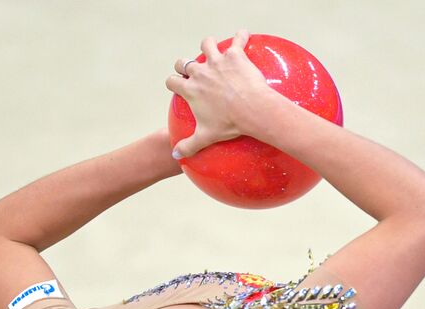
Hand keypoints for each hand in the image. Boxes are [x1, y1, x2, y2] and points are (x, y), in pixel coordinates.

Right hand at [164, 30, 280, 158]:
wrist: (252, 109)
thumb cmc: (230, 124)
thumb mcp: (206, 137)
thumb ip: (189, 146)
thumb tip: (175, 157)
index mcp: (191, 89)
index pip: (172, 81)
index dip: (173, 82)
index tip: (177, 84)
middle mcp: (200, 72)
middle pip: (184, 62)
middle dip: (184, 64)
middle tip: (191, 68)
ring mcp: (217, 61)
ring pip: (207, 44)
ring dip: (209, 46)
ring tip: (214, 49)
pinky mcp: (235, 54)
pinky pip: (238, 39)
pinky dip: (241, 36)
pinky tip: (244, 36)